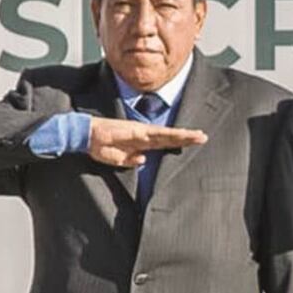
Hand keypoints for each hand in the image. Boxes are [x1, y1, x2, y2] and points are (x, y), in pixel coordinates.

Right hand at [87, 117, 206, 167]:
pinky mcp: (137, 131)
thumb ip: (131, 160)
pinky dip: (170, 134)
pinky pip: (157, 133)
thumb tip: (143, 160)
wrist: (87, 136)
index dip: (178, 143)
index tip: (192, 143)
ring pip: (168, 134)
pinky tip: (181, 135)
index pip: (164, 143)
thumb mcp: (118, 159)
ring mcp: (142, 132)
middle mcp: (145, 135)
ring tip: (198, 136)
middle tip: (204, 138)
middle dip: (187, 138)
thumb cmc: (101, 146)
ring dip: (183, 135)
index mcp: (142, 143)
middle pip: (170, 137)